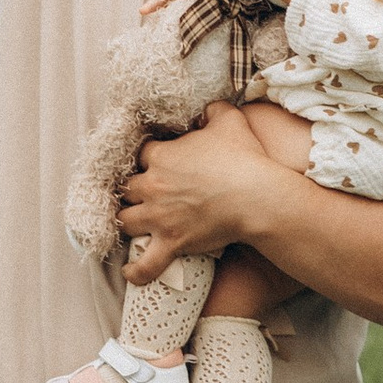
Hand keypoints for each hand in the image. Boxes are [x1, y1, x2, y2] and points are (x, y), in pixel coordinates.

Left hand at [116, 107, 273, 281]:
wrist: (256, 196)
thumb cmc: (244, 158)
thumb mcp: (229, 120)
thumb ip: (212, 111)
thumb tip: (206, 111)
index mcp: (161, 156)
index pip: (141, 154)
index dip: (149, 158)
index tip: (157, 162)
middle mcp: (153, 186)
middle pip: (127, 188)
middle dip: (135, 191)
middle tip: (146, 194)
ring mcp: (159, 217)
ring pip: (126, 221)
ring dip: (130, 222)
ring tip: (136, 224)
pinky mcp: (172, 242)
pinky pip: (146, 263)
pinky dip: (136, 270)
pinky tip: (130, 272)